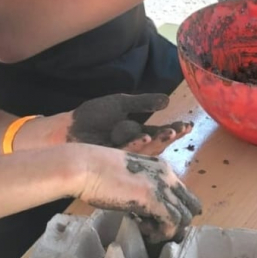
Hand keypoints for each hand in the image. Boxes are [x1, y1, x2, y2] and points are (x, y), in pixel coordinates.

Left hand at [66, 93, 193, 155]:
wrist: (69, 127)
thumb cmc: (94, 116)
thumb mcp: (121, 103)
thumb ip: (143, 102)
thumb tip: (167, 99)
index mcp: (140, 133)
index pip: (162, 132)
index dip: (175, 129)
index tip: (187, 125)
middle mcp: (136, 145)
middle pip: (159, 143)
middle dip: (171, 137)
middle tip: (180, 129)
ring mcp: (126, 153)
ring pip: (146, 149)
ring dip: (158, 141)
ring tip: (169, 132)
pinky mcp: (113, 157)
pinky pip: (127, 150)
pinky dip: (136, 143)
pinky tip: (145, 135)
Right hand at [75, 145, 202, 242]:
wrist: (84, 166)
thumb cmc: (96, 171)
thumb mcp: (129, 177)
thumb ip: (143, 188)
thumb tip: (146, 207)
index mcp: (163, 168)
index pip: (185, 194)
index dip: (175, 211)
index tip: (155, 219)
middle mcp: (168, 176)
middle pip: (192, 206)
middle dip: (177, 222)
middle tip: (154, 228)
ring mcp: (163, 187)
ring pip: (185, 217)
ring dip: (168, 229)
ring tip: (146, 229)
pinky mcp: (154, 199)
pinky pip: (172, 222)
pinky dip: (161, 232)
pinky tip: (143, 229)